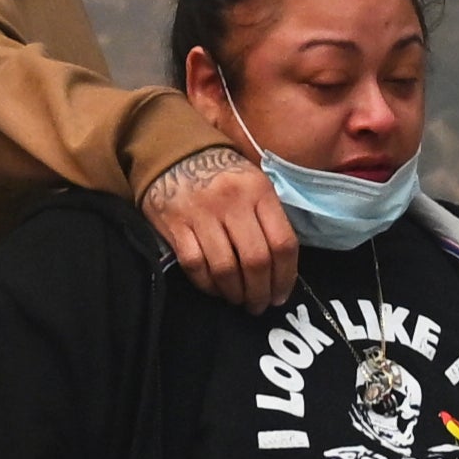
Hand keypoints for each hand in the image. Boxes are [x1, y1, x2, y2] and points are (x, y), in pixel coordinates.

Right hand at [139, 146, 297, 311]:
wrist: (173, 152)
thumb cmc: (222, 174)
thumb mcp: (254, 183)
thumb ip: (268, 218)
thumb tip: (281, 267)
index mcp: (259, 191)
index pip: (283, 243)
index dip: (286, 277)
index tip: (281, 295)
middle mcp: (233, 202)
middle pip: (256, 261)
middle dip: (260, 292)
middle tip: (259, 305)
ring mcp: (203, 214)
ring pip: (226, 268)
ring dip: (235, 293)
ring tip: (238, 300)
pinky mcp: (176, 225)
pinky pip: (196, 266)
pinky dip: (208, 285)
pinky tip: (215, 289)